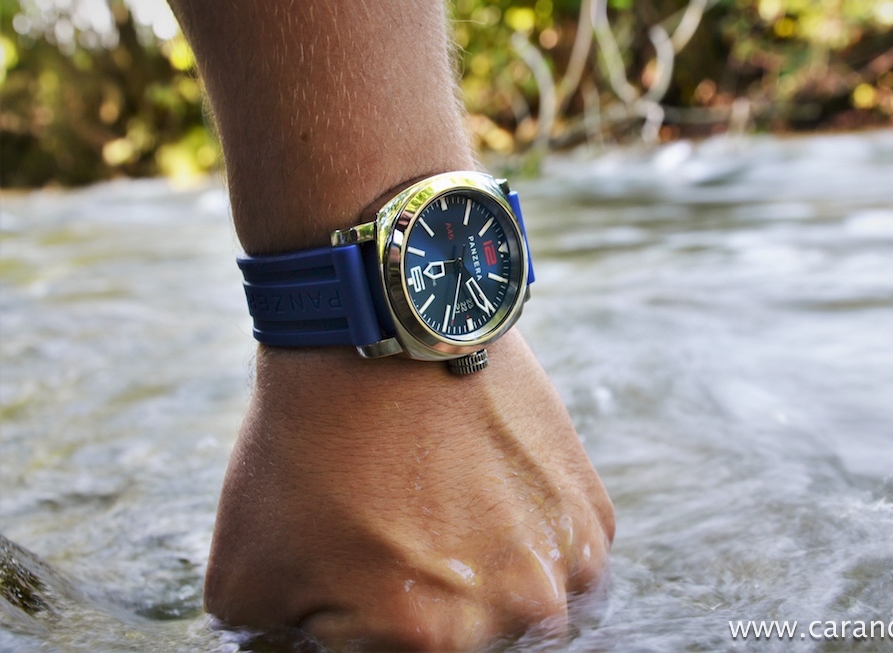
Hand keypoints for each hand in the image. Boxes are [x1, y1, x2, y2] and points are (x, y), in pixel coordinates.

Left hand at [203, 330, 614, 649]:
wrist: (384, 328)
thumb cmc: (307, 447)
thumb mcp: (244, 578)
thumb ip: (280, 648)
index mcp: (433, 642)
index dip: (359, 634)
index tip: (355, 589)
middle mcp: (518, 613)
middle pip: (468, 648)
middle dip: (423, 613)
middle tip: (395, 545)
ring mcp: (568, 560)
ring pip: (524, 617)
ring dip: (486, 588)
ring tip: (445, 522)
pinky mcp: (592, 514)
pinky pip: (563, 566)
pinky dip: (526, 550)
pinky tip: (484, 499)